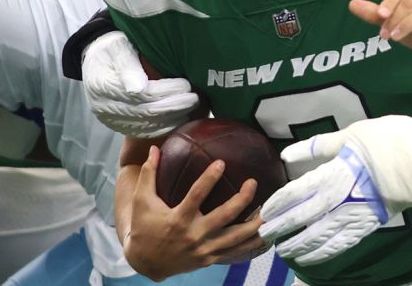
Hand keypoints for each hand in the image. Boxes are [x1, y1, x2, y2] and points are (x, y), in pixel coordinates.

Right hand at [82, 30, 197, 137]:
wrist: (96, 58)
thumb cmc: (112, 48)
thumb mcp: (117, 47)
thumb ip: (128, 67)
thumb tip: (137, 89)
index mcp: (104, 86)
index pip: (142, 94)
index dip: (167, 91)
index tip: (186, 85)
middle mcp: (104, 107)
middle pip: (146, 113)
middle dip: (174, 107)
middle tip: (195, 99)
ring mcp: (110, 120)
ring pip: (146, 126)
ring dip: (171, 120)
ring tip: (191, 110)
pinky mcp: (117, 126)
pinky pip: (143, 132)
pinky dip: (163, 128)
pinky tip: (178, 120)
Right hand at [122, 146, 264, 280]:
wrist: (145, 262)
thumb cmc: (144, 227)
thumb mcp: (142, 201)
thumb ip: (149, 174)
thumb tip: (154, 149)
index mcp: (178, 218)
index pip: (197, 195)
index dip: (209, 178)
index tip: (221, 163)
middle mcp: (193, 235)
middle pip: (224, 216)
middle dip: (242, 199)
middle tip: (253, 182)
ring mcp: (203, 249)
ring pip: (235, 237)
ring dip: (254, 224)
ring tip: (269, 210)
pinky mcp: (209, 259)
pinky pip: (234, 252)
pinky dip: (250, 243)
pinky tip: (264, 233)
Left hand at [259, 114, 411, 265]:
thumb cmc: (390, 139)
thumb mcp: (352, 134)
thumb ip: (319, 147)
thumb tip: (287, 154)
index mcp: (334, 172)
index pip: (298, 192)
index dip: (279, 204)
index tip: (265, 211)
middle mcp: (342, 198)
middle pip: (304, 217)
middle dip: (283, 228)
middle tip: (263, 236)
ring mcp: (357, 214)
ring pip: (321, 236)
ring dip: (300, 244)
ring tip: (283, 250)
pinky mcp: (371, 223)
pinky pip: (344, 243)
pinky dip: (325, 252)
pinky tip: (312, 257)